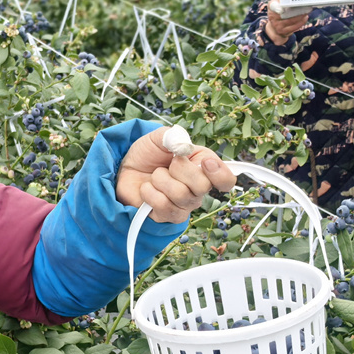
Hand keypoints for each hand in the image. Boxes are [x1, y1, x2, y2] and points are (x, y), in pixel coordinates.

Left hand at [115, 128, 237, 223]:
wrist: (126, 168)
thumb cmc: (149, 153)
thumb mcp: (159, 137)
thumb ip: (173, 136)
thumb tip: (184, 147)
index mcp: (204, 167)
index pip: (226, 180)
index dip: (220, 174)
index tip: (205, 162)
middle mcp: (198, 190)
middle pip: (202, 186)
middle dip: (179, 169)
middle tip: (168, 164)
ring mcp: (184, 205)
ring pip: (180, 195)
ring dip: (160, 179)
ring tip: (155, 176)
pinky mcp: (167, 216)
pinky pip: (164, 206)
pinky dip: (150, 192)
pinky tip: (148, 188)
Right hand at [264, 6, 308, 45]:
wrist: (274, 29)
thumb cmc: (279, 12)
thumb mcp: (277, 3)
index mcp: (271, 7)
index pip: (273, 5)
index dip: (277, 6)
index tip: (282, 7)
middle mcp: (272, 16)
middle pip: (285, 13)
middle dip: (296, 9)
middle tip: (305, 4)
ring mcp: (277, 25)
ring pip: (291, 20)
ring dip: (301, 15)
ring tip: (308, 10)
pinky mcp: (283, 32)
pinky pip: (294, 27)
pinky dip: (301, 22)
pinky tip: (305, 17)